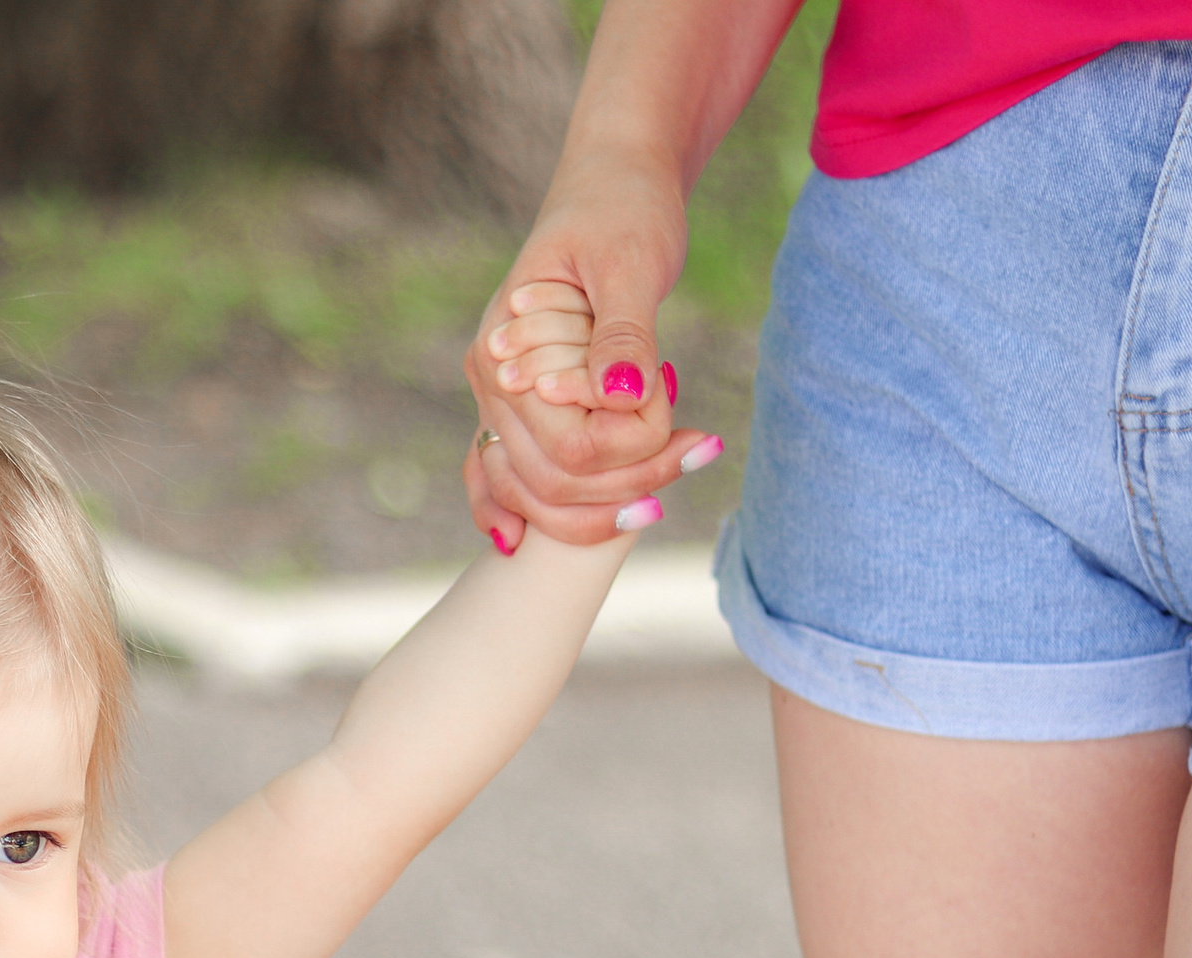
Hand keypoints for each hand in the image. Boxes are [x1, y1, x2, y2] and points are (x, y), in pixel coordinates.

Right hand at [461, 150, 706, 548]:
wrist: (611, 180)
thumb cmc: (623, 208)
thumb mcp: (632, 262)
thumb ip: (623, 334)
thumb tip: (622, 396)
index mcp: (505, 351)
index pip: (572, 445)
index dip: (638, 447)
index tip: (689, 409)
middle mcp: (490, 385)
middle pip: (552, 482)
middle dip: (632, 482)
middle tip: (701, 447)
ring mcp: (500, 401)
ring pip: (536, 494)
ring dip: (606, 502)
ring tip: (678, 462)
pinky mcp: (521, 407)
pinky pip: (507, 479)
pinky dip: (529, 513)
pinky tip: (535, 542)